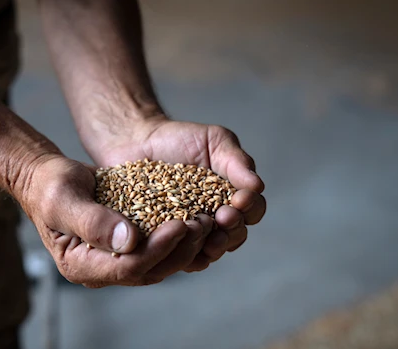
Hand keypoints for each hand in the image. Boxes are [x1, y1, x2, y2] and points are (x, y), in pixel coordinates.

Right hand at [15, 155, 213, 286]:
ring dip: (184, 245)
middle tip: (202, 223)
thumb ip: (92, 221)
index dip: (157, 249)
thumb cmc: (49, 186)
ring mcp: (115, 259)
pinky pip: (158, 247)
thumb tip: (129, 241)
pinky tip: (195, 217)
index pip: (128, 268)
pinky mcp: (128, 245)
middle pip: (150, 270)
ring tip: (204, 220)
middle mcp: (101, 269)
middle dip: (179, 249)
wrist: (48, 178)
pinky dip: (177, 236)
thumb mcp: (63, 199)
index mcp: (80, 265)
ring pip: (159, 262)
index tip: (179, 225)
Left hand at [83, 117, 265, 271]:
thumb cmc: (181, 139)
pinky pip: (177, 257)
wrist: (139, 141)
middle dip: (233, 229)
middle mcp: (216, 221)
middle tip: (224, 217)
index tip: (240, 199)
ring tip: (204, 233)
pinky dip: (181, 254)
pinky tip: (177, 243)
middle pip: (235, 236)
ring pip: (209, 252)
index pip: (253, 211)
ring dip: (212, 246)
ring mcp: (191, 234)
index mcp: (232, 198)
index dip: (251, 208)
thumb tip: (258, 185)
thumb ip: (236, 161)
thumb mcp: (214, 141)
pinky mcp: (165, 241)